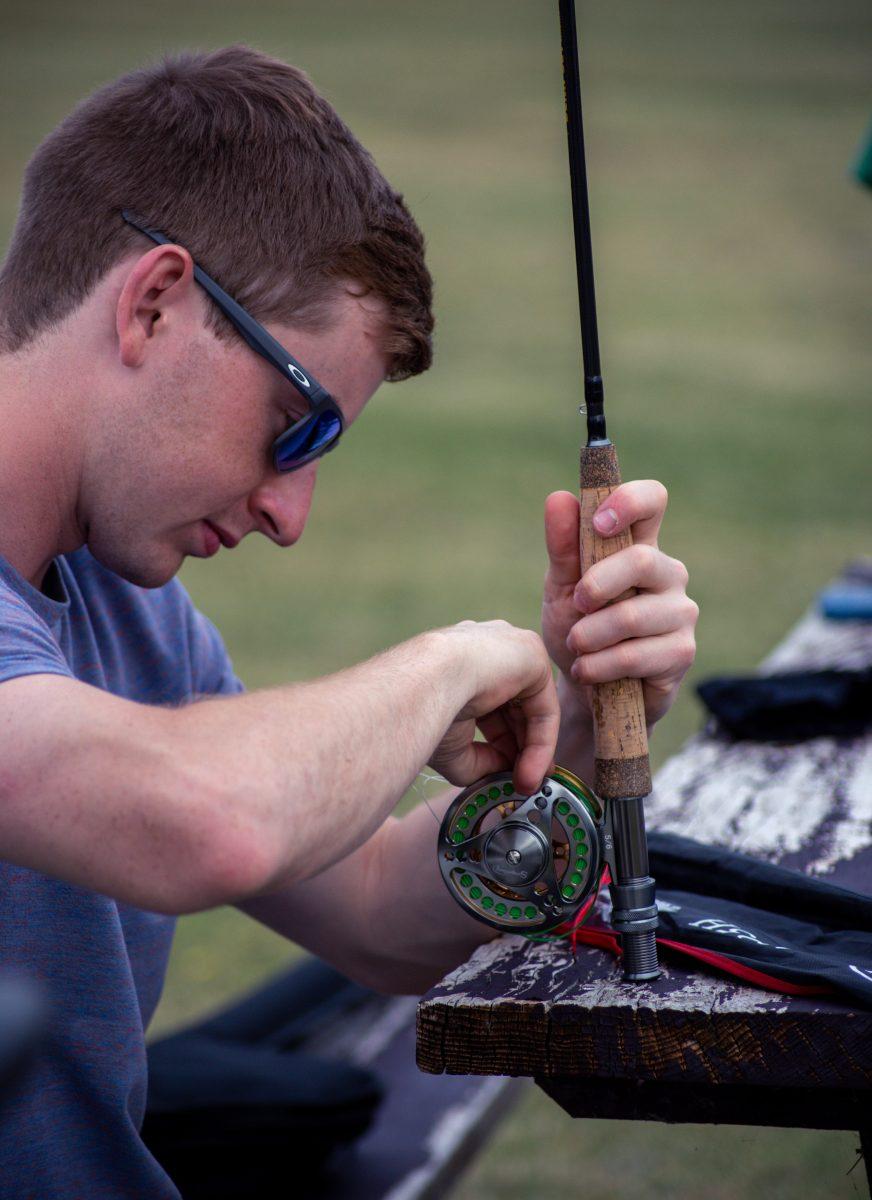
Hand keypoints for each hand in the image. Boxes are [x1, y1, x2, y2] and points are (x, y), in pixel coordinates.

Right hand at [428, 620, 558, 795]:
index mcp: (462, 659)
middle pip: (517, 706)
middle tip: (523, 780)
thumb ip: (481, 759)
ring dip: (531, 751)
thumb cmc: (424, 710)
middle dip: (520, 747)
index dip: (502, 740)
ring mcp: (512, 648)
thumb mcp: (453, 744)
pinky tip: (531, 771)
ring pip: (532, 709)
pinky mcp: (533, 655)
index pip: (492, 703)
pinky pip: (544, 707)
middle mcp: (489, 648)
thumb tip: (504, 771)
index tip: (506, 770)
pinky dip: (541, 743)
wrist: (425, 682)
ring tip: (526, 783)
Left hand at [542, 482, 696, 728]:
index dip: (630, 501)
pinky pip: (634, 655)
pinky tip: (585, 670)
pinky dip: (598, 665)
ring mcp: (680, 612)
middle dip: (597, 584)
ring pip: (632, 615)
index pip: (652, 500)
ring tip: (574, 646)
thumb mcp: (561, 587)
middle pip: (642, 560)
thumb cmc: (577, 627)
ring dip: (590, 634)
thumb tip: (559, 497)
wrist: (588, 687)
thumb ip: (562, 547)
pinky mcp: (682, 652)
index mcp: (640, 545)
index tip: (599, 522)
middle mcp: (668, 573)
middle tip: (574, 605)